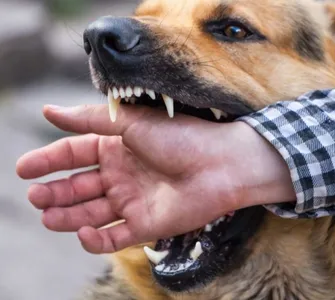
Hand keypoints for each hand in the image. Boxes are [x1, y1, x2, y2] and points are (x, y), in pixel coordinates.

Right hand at [16, 105, 294, 253]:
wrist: (221, 164)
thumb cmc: (181, 137)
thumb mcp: (131, 122)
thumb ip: (90, 120)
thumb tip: (49, 111)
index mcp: (118, 147)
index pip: (75, 153)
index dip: (49, 160)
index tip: (24, 169)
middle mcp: (123, 174)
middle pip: (79, 186)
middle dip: (55, 191)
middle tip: (35, 196)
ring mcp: (133, 200)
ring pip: (92, 212)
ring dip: (68, 215)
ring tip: (47, 215)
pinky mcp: (146, 224)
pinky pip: (115, 236)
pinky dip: (96, 238)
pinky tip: (82, 231)